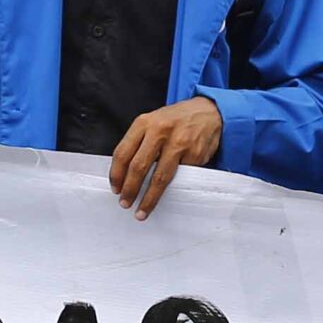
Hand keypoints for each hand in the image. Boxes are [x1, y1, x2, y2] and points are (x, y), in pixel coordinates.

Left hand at [109, 96, 222, 219]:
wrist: (208, 111)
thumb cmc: (175, 121)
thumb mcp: (152, 122)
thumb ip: (138, 143)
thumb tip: (124, 174)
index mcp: (144, 123)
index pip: (122, 153)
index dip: (116, 175)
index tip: (115, 189)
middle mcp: (160, 131)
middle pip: (138, 167)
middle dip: (129, 190)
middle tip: (125, 203)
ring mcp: (179, 143)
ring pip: (159, 177)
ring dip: (148, 198)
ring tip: (141, 211)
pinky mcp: (195, 154)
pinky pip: (180, 177)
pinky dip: (172, 189)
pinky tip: (168, 195)